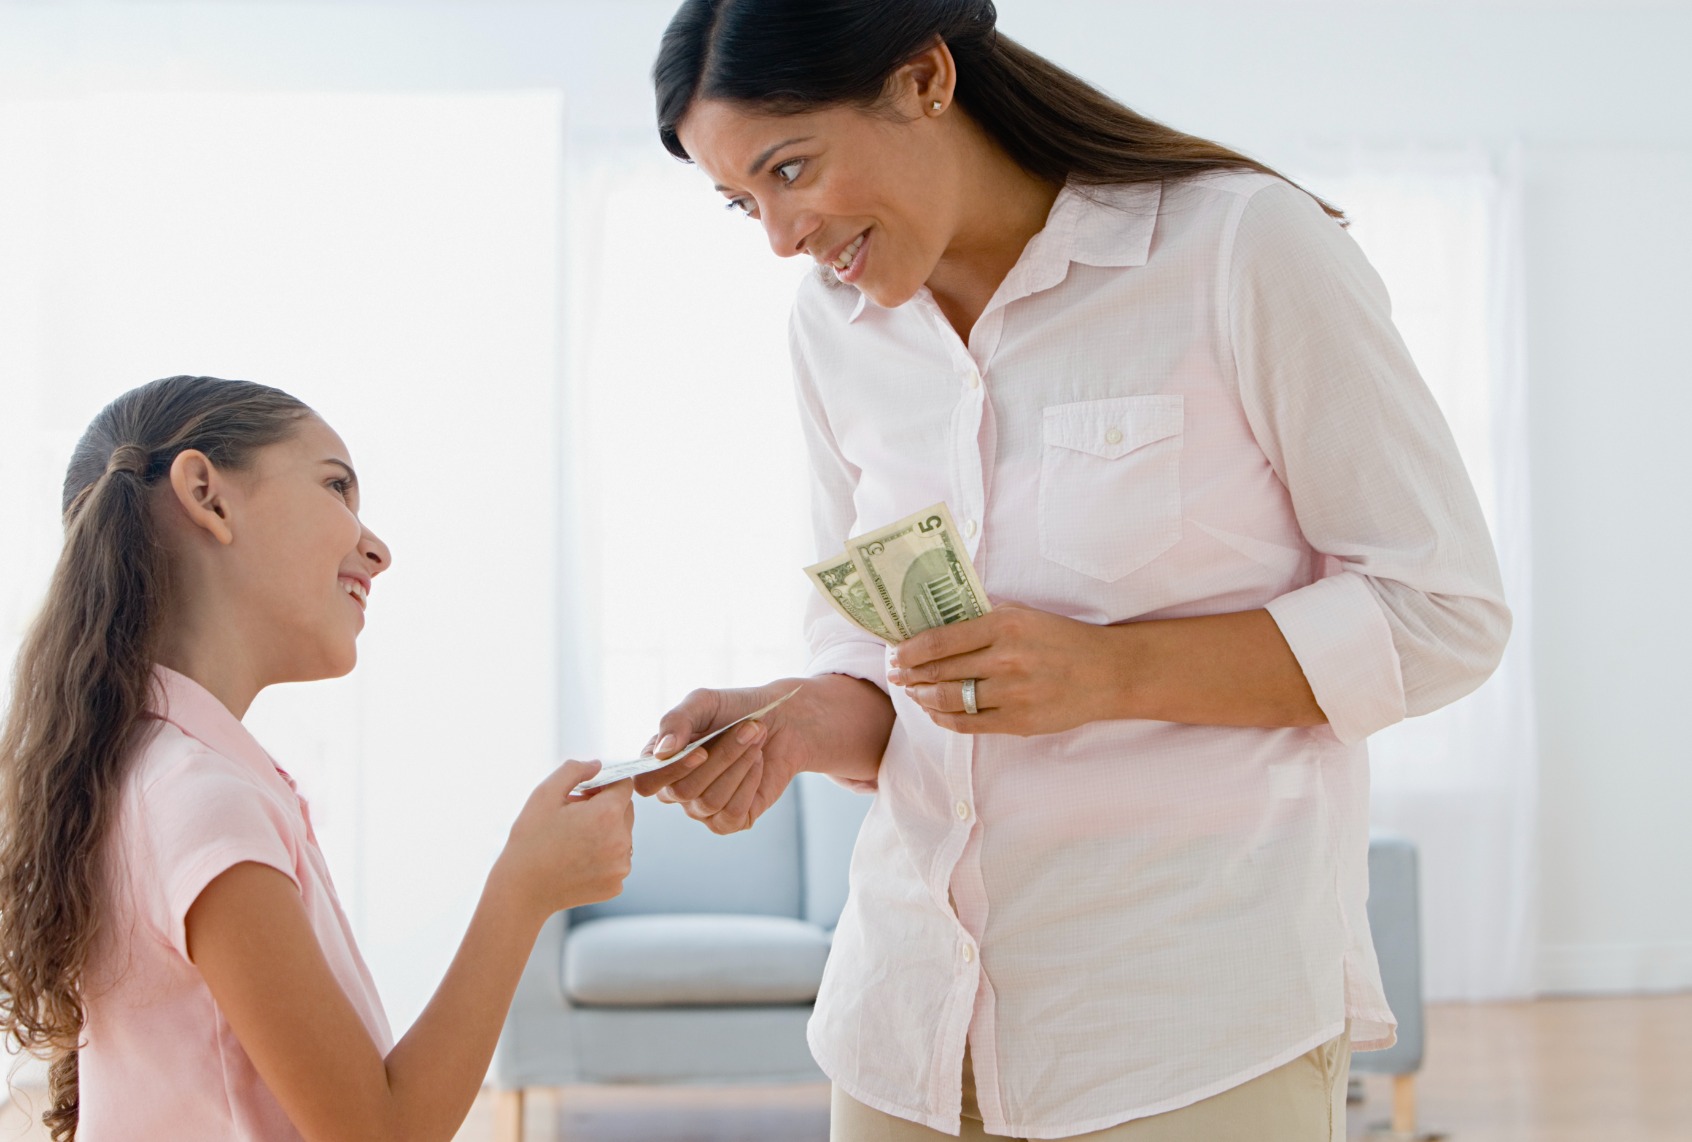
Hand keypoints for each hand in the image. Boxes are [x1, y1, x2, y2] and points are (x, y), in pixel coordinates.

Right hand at [494, 761, 633, 919]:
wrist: (521, 890)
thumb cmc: (530, 839)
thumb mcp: (545, 794)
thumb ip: (574, 770)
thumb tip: (597, 764)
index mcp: (607, 814)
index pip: (624, 785)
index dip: (605, 784)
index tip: (584, 793)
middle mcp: (621, 841)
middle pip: (626, 810)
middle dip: (606, 807)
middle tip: (575, 816)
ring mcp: (620, 866)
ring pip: (622, 835)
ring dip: (606, 832)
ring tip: (574, 839)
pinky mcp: (616, 884)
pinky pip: (617, 860)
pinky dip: (603, 856)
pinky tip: (577, 860)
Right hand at [635, 675, 891, 834]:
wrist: (783, 720)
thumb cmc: (736, 709)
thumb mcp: (704, 702)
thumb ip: (676, 720)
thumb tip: (661, 753)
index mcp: (660, 762)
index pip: (646, 783)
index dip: (671, 771)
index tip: (701, 749)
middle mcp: (676, 790)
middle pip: (684, 791)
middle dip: (721, 757)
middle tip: (749, 728)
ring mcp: (702, 809)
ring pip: (710, 801)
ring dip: (739, 765)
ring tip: (756, 738)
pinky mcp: (730, 820)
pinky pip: (732, 813)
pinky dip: (749, 783)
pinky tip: (757, 763)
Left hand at [887, 602, 1118, 735]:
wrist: (1107, 672)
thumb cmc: (1062, 638)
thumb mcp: (1024, 614)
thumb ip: (983, 617)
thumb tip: (936, 626)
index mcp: (1005, 625)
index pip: (941, 640)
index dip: (910, 650)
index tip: (897, 653)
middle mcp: (1006, 659)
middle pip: (940, 671)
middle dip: (910, 674)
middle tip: (896, 674)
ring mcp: (1012, 694)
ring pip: (950, 700)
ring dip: (923, 698)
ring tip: (913, 693)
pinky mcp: (1019, 722)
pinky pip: (969, 724)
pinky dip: (944, 719)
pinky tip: (935, 712)